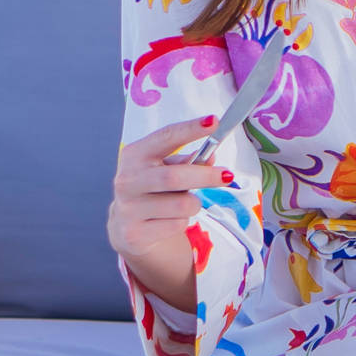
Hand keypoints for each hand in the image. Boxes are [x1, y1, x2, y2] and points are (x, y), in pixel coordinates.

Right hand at [107, 116, 232, 291]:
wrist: (127, 226)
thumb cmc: (153, 189)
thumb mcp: (165, 168)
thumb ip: (188, 161)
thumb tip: (211, 158)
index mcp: (134, 155)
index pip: (165, 137)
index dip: (190, 129)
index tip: (213, 121)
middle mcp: (128, 180)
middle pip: (175, 176)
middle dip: (206, 176)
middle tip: (228, 176)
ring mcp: (128, 208)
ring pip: (182, 205)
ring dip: (194, 203)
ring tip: (185, 203)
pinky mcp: (135, 233)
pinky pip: (177, 225)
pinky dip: (183, 221)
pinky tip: (169, 220)